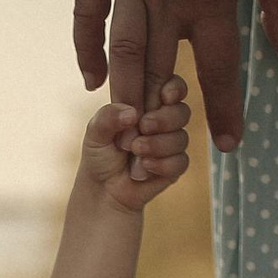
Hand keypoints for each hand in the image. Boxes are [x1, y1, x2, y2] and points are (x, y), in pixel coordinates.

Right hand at [69, 0, 277, 154]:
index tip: (229, 146)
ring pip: (122, 49)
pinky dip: (86, 45)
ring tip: (127, 128)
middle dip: (158, 113)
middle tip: (155, 152)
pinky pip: (88, 11)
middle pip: (160, 68)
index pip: (219, 65)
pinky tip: (92, 79)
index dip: (225, 108)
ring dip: (124, 91)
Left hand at [80, 79, 191, 210]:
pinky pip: (180, 162)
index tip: (165, 96)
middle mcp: (163, 121)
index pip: (171, 86)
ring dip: (158, 145)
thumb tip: (132, 113)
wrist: (103, 191)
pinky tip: (144, 168)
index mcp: (147, 104)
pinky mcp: (174, 166)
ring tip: (136, 151)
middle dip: (164, 119)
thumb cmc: (100, 156)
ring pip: (182, 138)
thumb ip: (108, 116)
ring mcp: (170, 144)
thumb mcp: (95, 132)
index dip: (174, 88)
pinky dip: (162, 165)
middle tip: (144, 126)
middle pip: (182, 111)